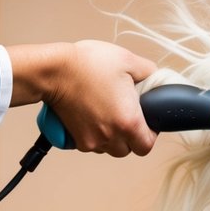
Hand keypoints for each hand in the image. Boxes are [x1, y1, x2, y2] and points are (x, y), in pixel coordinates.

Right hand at [7, 40, 157, 156]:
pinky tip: (91, 116)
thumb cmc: (88, 64)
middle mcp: (111, 136)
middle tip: (126, 116)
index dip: (150, 135)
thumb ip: (149, 72)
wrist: (53, 71)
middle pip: (128, 150)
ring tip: (107, 114)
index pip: (147, 145)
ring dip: (112, 137)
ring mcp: (92, 140)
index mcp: (128, 122)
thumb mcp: (127, 60)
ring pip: (109, 148)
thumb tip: (156, 80)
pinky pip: (91, 144)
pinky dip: (94, 135)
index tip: (146, 123)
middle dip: (130, 137)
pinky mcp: (75, 140)